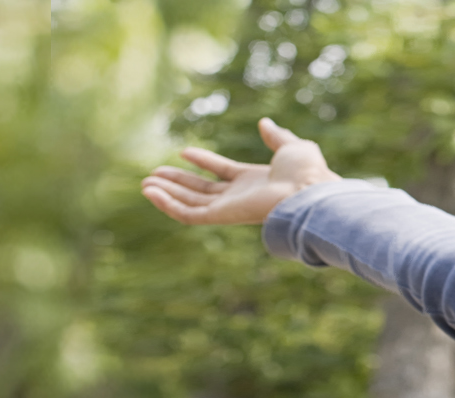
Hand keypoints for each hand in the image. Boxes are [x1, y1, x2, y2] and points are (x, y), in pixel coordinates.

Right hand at [141, 118, 341, 224]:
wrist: (309, 191)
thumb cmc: (307, 172)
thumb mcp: (291, 147)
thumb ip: (277, 136)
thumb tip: (265, 123)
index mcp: (255, 180)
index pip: (222, 172)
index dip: (203, 161)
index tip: (184, 150)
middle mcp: (240, 196)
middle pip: (202, 190)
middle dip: (178, 182)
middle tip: (153, 174)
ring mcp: (230, 208)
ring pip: (191, 203)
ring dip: (167, 194)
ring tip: (145, 183)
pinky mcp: (222, 217)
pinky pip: (189, 215)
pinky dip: (168, 205)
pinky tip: (151, 192)